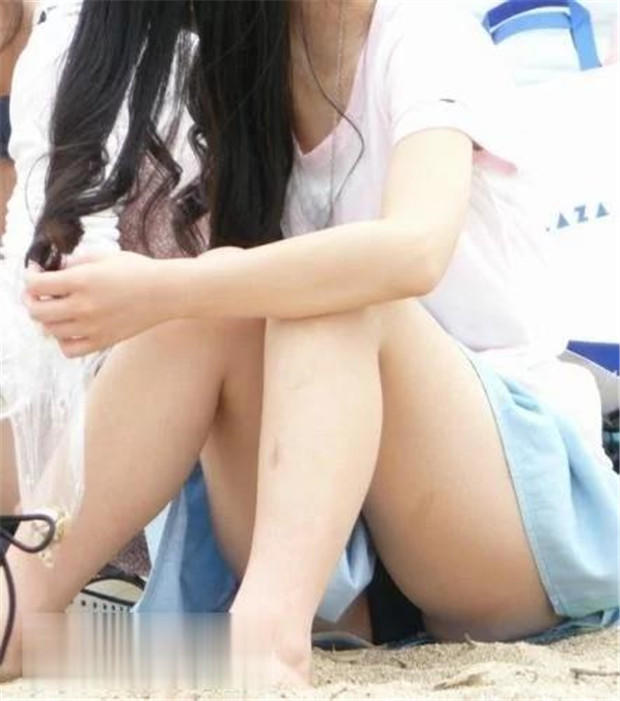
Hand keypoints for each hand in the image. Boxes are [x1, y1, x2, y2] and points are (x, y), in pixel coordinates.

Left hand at [24, 251, 169, 356]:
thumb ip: (76, 262)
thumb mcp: (105, 256)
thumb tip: (56, 271)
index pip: (36, 284)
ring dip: (47, 319)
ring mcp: (92, 327)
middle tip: (39, 294)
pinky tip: (70, 329)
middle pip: (37, 311)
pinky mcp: (103, 341)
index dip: (29, 278)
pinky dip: (63, 341)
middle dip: (32, 300)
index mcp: (82, 280)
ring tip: (58, 309)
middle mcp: (83, 306)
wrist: (167, 293)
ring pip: (50, 330)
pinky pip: (69, 350)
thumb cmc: (139, 271)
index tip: (35, 274)